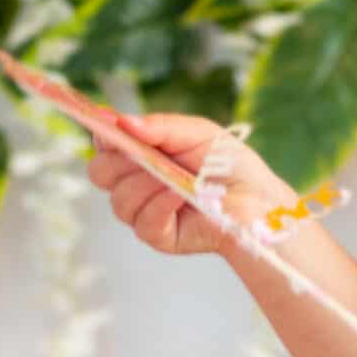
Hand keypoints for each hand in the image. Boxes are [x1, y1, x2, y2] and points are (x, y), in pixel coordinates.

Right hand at [87, 110, 296, 257]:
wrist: (257, 200)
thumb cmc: (228, 164)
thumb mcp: (196, 133)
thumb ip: (159, 126)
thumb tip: (122, 121)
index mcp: (141, 153)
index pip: (105, 144)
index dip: (103, 135)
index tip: (111, 129)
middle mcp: (136, 182)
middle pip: (100, 173)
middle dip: (120, 162)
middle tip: (147, 156)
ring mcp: (145, 210)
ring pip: (119, 200)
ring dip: (146, 185)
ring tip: (176, 179)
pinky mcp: (159, 235)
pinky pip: (143, 222)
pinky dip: (161, 205)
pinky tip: (181, 195)